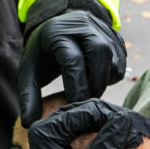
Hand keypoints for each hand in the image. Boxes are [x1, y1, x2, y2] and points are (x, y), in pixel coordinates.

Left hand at [17, 10, 125, 127]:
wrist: (57, 25)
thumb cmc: (42, 53)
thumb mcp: (29, 70)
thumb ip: (28, 96)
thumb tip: (28, 123)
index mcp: (58, 32)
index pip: (73, 61)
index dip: (76, 88)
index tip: (74, 108)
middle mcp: (82, 25)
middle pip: (100, 53)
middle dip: (95, 84)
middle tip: (86, 103)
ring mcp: (101, 28)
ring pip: (113, 59)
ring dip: (104, 81)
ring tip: (88, 91)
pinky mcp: (115, 35)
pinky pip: (120, 60)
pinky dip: (111, 75)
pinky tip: (96, 79)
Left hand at [27, 100, 149, 148]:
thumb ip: (105, 146)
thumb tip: (125, 118)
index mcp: (46, 132)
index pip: (88, 111)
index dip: (118, 117)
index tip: (142, 130)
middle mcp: (48, 128)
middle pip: (91, 110)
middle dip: (120, 119)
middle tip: (146, 130)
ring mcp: (57, 134)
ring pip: (94, 118)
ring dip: (118, 124)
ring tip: (140, 135)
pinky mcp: (65, 142)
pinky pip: (92, 128)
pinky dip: (111, 132)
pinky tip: (128, 139)